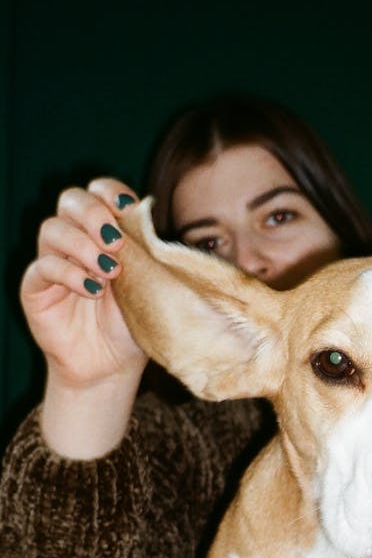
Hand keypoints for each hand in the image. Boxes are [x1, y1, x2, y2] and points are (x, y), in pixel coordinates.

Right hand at [22, 178, 146, 389]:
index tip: (129, 209)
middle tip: (116, 241)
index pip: (98, 191)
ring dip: (83, 245)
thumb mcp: (147, 284)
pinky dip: (70, 274)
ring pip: (52, 229)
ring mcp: (52, 260)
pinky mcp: (36, 287)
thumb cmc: (132, 323)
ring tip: (110, 270)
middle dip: (94, 214)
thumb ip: (146, 252)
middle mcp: (76, 239)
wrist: (112, 365)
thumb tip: (151, 220)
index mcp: (104, 231)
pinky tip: (93, 290)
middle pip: (70, 200)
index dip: (110, 192)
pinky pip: (44, 266)